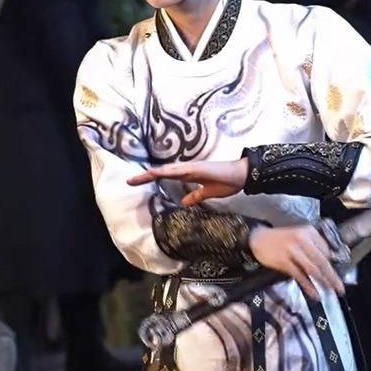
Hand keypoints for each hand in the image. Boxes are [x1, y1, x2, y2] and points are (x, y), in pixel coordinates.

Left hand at [127, 158, 248, 205]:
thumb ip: (195, 197)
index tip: (137, 183)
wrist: (241, 175)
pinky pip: (179, 170)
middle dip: (145, 177)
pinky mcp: (197, 168)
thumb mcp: (207, 193)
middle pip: (161, 172)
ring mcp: (191, 167)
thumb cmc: (227, 182)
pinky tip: (157, 173)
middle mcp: (187, 169)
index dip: (151, 179)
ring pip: (167, 170)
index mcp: (188, 174)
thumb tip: (183, 202)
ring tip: (137, 177)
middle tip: (129, 181)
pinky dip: (166, 171)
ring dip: (152, 173)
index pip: (165, 176)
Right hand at [249, 224, 344, 300]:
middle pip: (321, 260)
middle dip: (332, 276)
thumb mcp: (299, 236)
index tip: (338, 275)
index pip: (326, 250)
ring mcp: (293, 250)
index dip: (333, 264)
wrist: (258, 238)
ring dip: (323, 282)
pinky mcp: (284, 261)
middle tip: (340, 288)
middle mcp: (302, 239)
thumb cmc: (281, 239)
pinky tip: (314, 294)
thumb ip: (313, 247)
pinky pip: (300, 275)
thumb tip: (328, 262)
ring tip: (330, 292)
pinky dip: (308, 286)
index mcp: (308, 232)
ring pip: (312, 269)